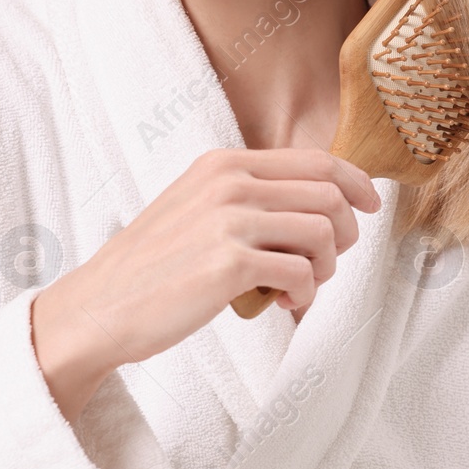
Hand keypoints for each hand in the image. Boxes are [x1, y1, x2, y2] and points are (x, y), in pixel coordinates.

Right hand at [31, 148, 380, 420]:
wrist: (97, 308)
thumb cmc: (152, 267)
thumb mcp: (197, 207)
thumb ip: (249, 196)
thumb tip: (321, 203)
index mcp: (223, 164)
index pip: (316, 160)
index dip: (356, 182)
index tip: (371, 205)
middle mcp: (229, 183)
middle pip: (330, 195)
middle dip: (345, 233)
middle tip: (325, 264)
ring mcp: (229, 220)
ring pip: (324, 232)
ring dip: (325, 268)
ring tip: (301, 288)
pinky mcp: (229, 264)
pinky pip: (302, 273)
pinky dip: (305, 294)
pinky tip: (286, 305)